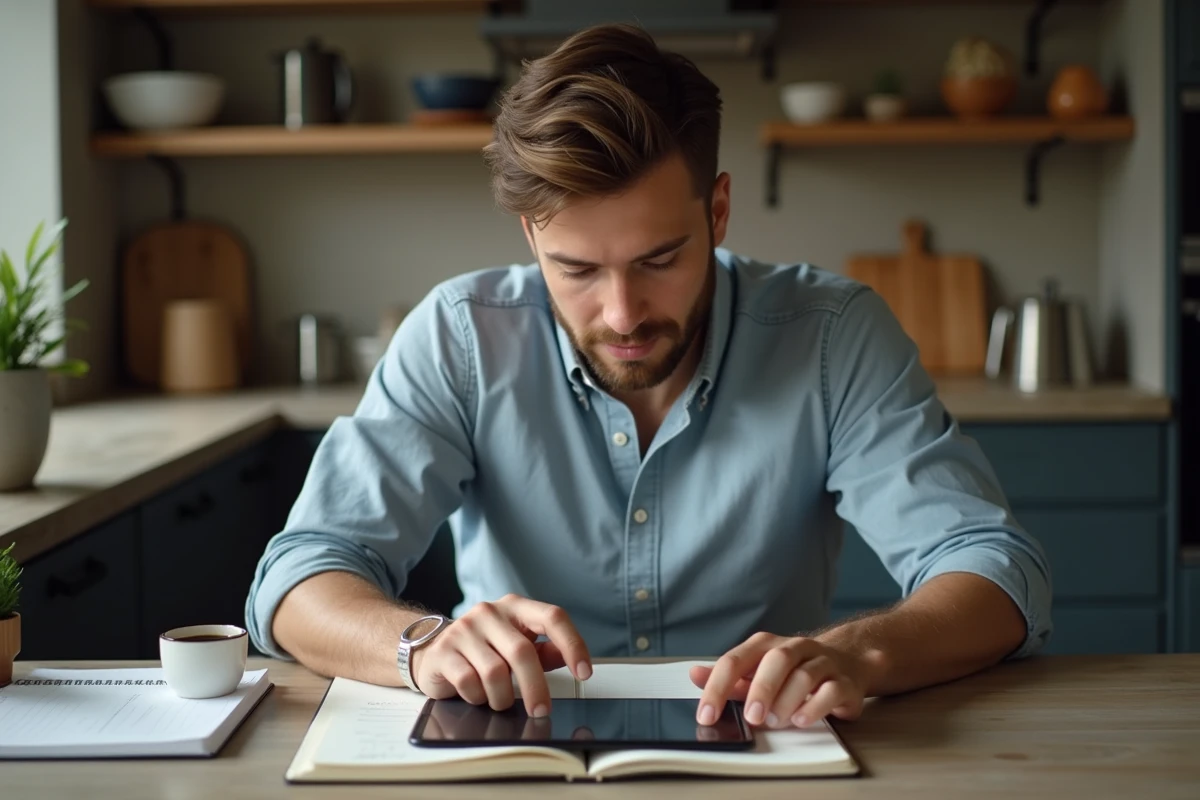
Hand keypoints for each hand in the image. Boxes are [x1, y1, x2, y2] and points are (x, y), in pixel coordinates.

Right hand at [410, 594, 591, 716]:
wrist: (433, 651)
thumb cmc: (483, 650)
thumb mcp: (518, 646)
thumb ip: (545, 651)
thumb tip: (570, 658)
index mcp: (515, 608)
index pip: (552, 617)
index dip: (572, 644)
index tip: (584, 672)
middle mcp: (490, 612)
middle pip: (522, 652)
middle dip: (536, 688)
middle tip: (541, 710)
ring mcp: (465, 629)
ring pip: (495, 672)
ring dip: (502, 697)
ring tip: (500, 700)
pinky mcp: (444, 650)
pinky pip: (469, 682)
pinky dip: (478, 697)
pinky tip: (477, 694)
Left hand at [690, 632, 872, 728]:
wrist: (846, 664)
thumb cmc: (792, 672)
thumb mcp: (756, 673)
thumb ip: (729, 678)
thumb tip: (694, 675)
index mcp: (765, 646)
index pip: (735, 661)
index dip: (717, 688)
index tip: (706, 715)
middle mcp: (794, 648)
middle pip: (776, 660)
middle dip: (761, 690)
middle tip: (751, 718)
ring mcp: (821, 662)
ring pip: (805, 674)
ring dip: (787, 701)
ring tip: (776, 722)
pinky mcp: (844, 682)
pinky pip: (831, 691)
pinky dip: (815, 707)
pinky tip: (801, 720)